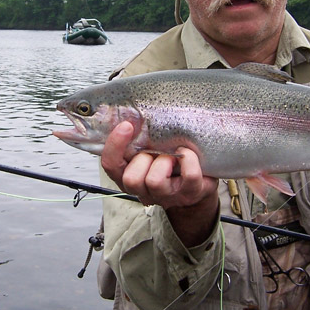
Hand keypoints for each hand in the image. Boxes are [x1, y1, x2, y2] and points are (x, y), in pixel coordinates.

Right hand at [101, 121, 218, 245]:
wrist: (198, 179)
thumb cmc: (169, 159)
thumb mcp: (147, 147)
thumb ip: (136, 138)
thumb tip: (128, 113)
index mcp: (129, 175)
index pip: (111, 165)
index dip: (115, 145)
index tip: (126, 125)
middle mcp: (144, 190)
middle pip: (130, 179)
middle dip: (142, 159)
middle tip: (153, 151)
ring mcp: (167, 195)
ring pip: (154, 181)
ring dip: (164, 160)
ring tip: (172, 155)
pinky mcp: (189, 193)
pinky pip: (189, 175)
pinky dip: (189, 158)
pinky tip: (187, 153)